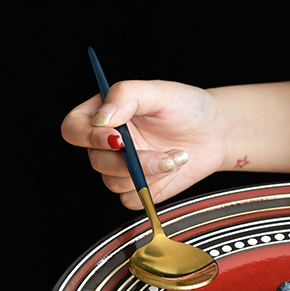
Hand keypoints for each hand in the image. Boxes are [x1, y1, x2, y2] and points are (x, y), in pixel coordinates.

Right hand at [61, 80, 231, 207]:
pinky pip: (132, 199)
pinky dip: (155, 188)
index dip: (88, 137)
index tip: (118, 138)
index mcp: (104, 115)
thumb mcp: (159, 92)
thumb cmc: (187, 107)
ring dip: (149, 173)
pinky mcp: (138, 188)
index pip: (73, 129)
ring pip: (114, 183)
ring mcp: (121, 168)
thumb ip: (126, 95)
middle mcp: (107, 143)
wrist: (216, 133)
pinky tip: (172, 169)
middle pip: (96, 161)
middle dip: (131, 161)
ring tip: (176, 156)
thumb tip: (102, 118)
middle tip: (163, 153)